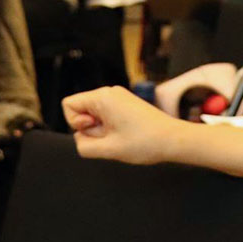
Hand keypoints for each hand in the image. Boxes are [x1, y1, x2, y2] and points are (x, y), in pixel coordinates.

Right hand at [63, 86, 188, 164]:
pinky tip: (126, 135)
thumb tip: (79, 139)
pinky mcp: (127, 104)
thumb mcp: (107, 149)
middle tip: (111, 136)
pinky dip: (110, 128)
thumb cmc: (145, 142)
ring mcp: (119, 97)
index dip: (75, 122)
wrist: (174, 139)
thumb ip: (83, 145)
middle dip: (90, 127)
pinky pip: (106, 116)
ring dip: (101, 130)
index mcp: (103, 97)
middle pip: (81, 110)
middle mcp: (110, 92)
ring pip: (94, 115)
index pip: (68, 104)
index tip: (95, 130)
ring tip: (120, 137)